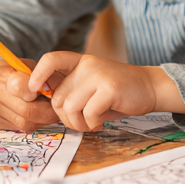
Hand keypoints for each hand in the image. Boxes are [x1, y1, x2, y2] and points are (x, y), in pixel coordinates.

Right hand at [0, 58, 61, 132]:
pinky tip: (36, 116)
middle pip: (26, 111)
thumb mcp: (24, 65)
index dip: (38, 90)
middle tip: (56, 107)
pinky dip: (32, 123)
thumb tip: (53, 89)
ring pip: (25, 123)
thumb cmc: (12, 72)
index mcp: (1, 76)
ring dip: (42, 120)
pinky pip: (20, 128)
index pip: (20, 87)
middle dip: (47, 111)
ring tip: (47, 111)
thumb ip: (38, 75)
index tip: (46, 90)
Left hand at [28, 52, 184, 131]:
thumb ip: (70, 89)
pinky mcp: (110, 88)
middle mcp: (87, 65)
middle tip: (81, 122)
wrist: (150, 87)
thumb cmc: (116, 92)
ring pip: (70, 107)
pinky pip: (88, 113)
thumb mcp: (90, 84)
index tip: (34, 93)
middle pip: (57, 97)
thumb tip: (41, 99)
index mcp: (79, 62)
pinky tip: (102, 120)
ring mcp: (99, 75)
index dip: (37, 76)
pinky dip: (93, 123)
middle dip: (66, 118)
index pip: (50, 59)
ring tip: (92, 123)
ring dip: (79, 123)